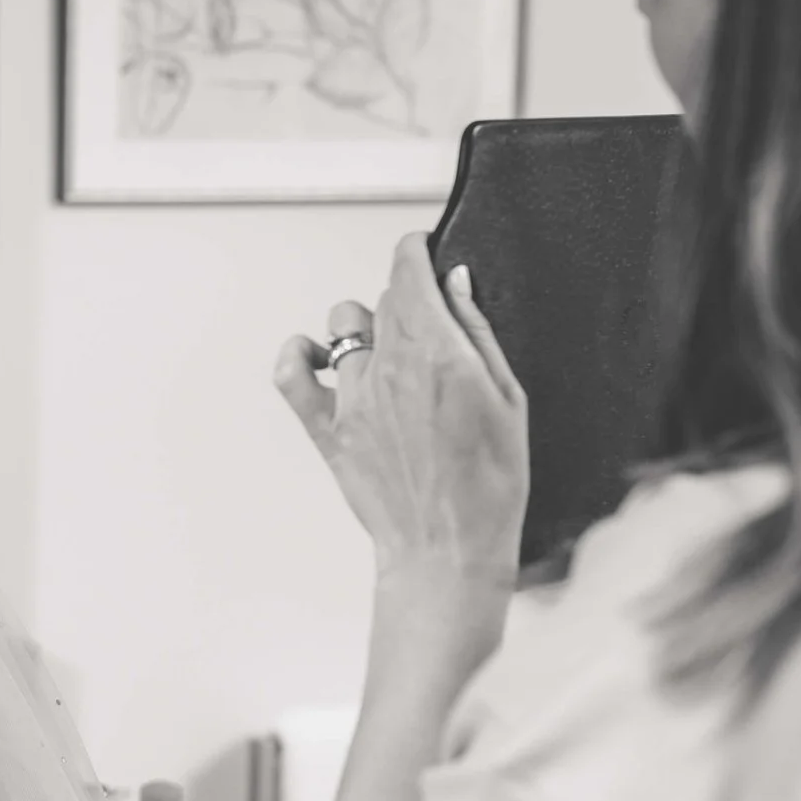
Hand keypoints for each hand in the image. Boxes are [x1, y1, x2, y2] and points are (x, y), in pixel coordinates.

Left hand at [273, 234, 529, 591]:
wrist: (449, 550)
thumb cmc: (490, 485)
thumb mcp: (508, 400)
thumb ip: (477, 333)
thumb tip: (455, 282)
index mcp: (438, 353)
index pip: (408, 272)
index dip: (412, 251)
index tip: (419, 249)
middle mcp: (389, 368)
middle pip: (383, 300)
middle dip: (406, 300)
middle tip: (429, 326)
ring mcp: (353, 398)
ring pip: (343, 327)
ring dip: (365, 329)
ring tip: (389, 354)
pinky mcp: (328, 429)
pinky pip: (291, 374)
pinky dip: (298, 356)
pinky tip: (317, 358)